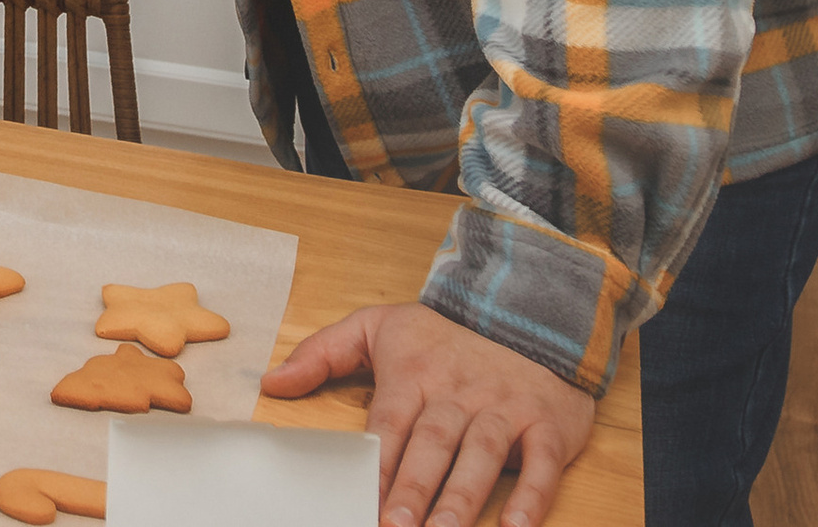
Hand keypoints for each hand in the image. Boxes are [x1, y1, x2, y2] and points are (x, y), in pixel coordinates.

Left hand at [262, 300, 595, 526]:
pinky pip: (542, 465)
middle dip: (413, 489)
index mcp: (414, 373)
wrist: (526, 311)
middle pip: (432, 444)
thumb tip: (271, 381)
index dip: (376, 462)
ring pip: (482, 454)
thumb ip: (322, 353)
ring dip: (463, 497)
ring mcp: (504, 408)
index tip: (358, 499)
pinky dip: (533, 497)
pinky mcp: (546, 425)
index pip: (390, 423)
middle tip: (395, 526)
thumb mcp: (378, 326)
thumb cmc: (443, 333)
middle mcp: (457, 392)